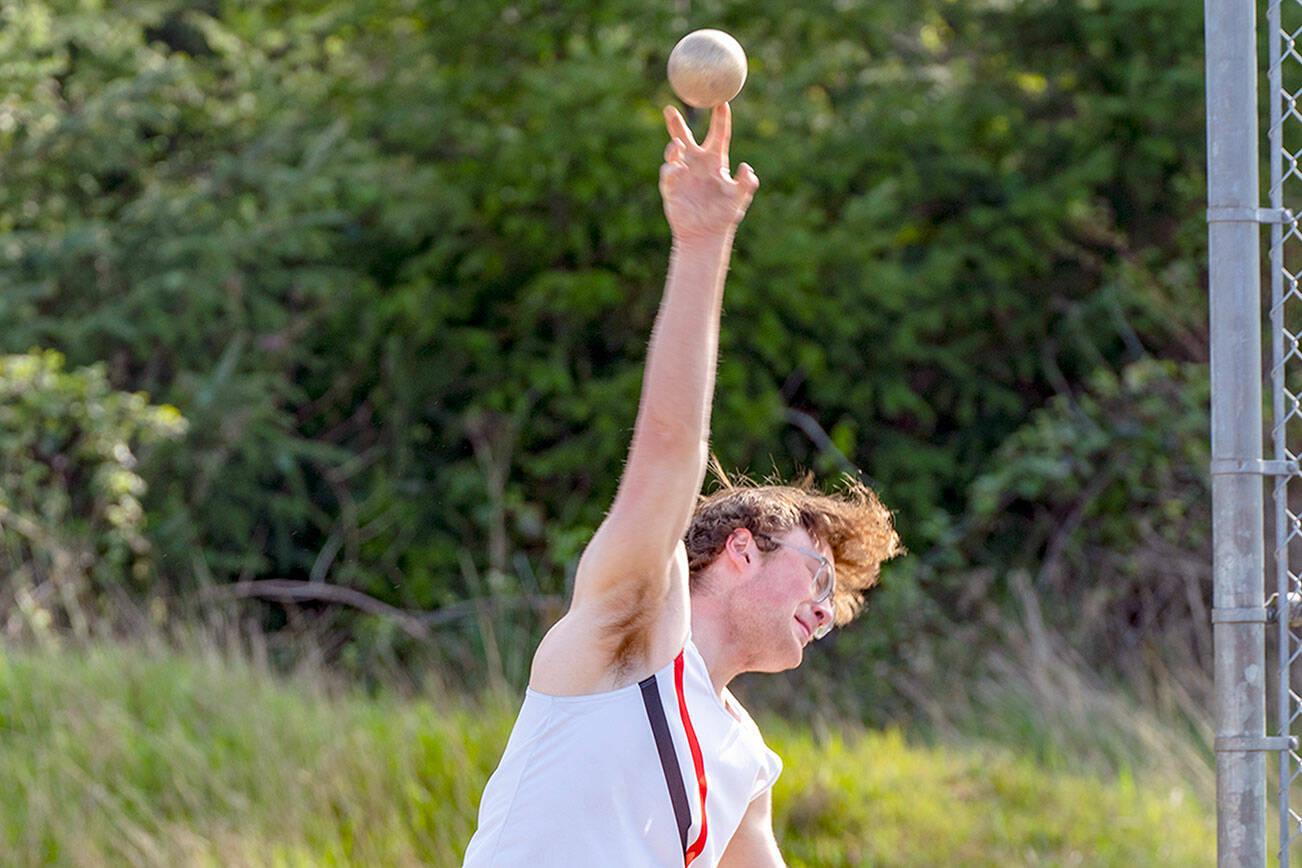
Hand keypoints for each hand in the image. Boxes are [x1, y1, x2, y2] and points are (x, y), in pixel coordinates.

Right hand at [659, 103, 758, 241]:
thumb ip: (746, 184)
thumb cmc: (724, 216)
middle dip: (677, 123)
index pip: (718, 135)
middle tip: (669, 108)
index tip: (721, 102)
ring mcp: (682, 174)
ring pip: (673, 153)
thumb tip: (746, 168)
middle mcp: (697, 163)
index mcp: (716, 161)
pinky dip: (671, 169)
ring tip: (677, 146)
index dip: (720, 118)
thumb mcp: (739, 199)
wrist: (705, 236)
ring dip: (673, 147)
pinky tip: (677, 170)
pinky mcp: (671, 187)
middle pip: (686, 137)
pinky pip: (668, 174)